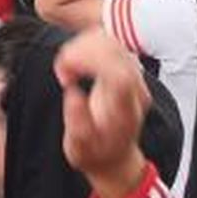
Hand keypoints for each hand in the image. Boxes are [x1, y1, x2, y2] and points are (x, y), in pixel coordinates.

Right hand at [54, 28, 150, 197]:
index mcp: (125, 109)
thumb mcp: (80, 150)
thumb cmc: (96, 153)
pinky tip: (74, 60)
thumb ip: (77, 124)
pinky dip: (86, 43)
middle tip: (62, 70)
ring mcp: (133, 76)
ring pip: (112, 40)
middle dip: (81, 50)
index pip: (118, 73)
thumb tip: (72, 93)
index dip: (90, 62)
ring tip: (66, 67)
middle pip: (115, 50)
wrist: (116, 157)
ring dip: (82, 45)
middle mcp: (135, 89)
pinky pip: (109, 42)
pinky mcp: (126, 68)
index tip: (65, 71)